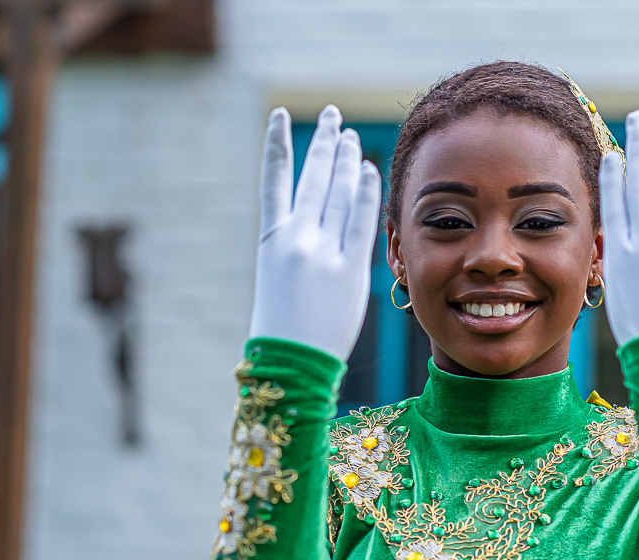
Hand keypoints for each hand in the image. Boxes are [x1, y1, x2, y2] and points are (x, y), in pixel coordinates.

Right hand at [248, 106, 381, 360]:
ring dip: (346, 161)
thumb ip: (300, 248)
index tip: (280, 116)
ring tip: (351, 137)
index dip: (277, 145)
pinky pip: (359, 219)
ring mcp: (322, 251)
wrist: (292, 363)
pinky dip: (363, 191)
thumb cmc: (286, 330)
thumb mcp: (280, 280)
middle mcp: (295, 238)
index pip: (274, 180)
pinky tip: (368, 169)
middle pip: (312, 178)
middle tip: (333, 117)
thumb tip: (329, 221)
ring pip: (336, 193)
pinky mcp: (349, 268)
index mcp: (271, 240)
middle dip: (324, 144)